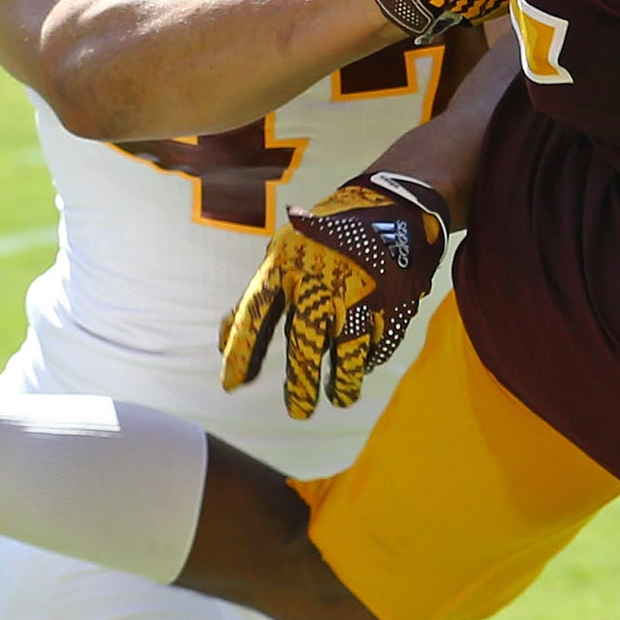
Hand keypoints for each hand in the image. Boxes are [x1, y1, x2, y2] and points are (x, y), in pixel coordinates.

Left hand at [221, 174, 450, 417]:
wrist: (397, 206)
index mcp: (287, 264)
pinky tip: (361, 367)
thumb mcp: (286, 254)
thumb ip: (259, 299)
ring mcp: (360, 294)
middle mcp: (321, 282)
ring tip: (338, 398)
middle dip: (300, 384)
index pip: (255, 314)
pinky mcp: (393, 303)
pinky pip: (378, 344)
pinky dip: (368, 359)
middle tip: (298, 412)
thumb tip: (223, 343)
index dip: (240, 352)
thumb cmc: (326, 236)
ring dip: (342, 382)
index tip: (230, 385)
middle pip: (305, 344)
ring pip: (348, 354)